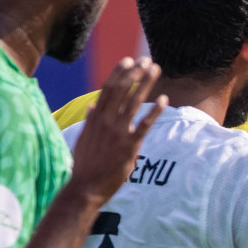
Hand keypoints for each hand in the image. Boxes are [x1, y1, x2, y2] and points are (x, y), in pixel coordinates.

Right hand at [68, 57, 164, 203]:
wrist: (85, 187)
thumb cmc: (86, 164)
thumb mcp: (84, 138)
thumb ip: (90, 121)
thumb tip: (90, 107)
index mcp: (95, 118)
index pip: (108, 89)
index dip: (119, 73)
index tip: (129, 60)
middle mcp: (106, 121)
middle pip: (121, 90)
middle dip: (135, 73)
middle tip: (147, 60)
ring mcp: (117, 133)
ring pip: (133, 102)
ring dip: (145, 84)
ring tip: (155, 70)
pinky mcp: (129, 146)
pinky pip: (144, 125)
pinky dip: (153, 111)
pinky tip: (163, 99)